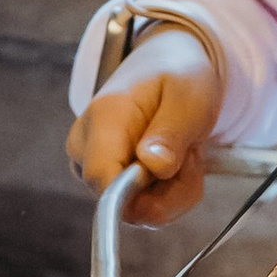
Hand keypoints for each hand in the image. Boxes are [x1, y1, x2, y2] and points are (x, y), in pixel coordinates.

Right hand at [66, 43, 223, 226]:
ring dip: (174, 190)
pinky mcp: (106, 180)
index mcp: (103, 119)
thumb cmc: (177, 75)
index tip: (175, 170)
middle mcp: (86, 146)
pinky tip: (174, 161)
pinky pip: (141, 209)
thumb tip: (154, 167)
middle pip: (124, 203)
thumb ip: (172, 131)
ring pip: (137, 211)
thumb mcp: (189, 95)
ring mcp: (91, 166)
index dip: (141, 193)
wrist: (165, 65)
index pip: (102, 179)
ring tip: (183, 150)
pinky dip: (169, 192)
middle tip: (191, 150)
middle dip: (171, 189)